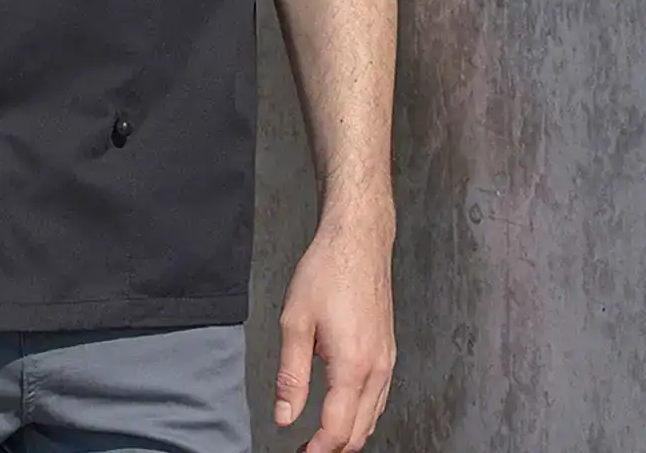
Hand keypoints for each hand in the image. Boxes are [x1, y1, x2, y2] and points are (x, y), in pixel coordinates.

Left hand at [274, 206, 395, 451]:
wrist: (358, 240)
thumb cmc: (328, 270)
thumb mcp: (296, 321)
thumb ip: (291, 376)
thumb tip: (285, 415)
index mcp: (353, 365)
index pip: (338, 429)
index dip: (317, 450)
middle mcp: (377, 368)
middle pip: (360, 431)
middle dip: (333, 447)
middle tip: (305, 448)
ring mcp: (387, 361)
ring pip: (372, 417)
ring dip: (348, 434)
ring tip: (319, 436)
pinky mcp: (388, 351)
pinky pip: (379, 397)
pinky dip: (361, 414)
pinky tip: (343, 408)